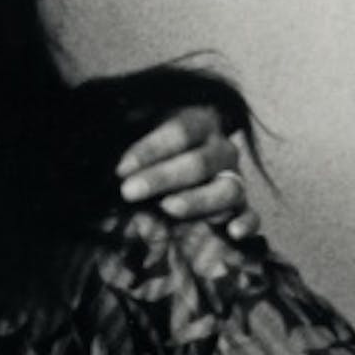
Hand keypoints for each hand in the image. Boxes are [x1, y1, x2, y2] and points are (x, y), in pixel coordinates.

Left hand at [115, 105, 259, 238]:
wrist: (184, 157)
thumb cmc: (154, 145)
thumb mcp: (139, 126)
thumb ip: (127, 130)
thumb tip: (101, 142)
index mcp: (199, 122)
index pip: (180, 131)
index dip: (150, 149)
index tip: (120, 168)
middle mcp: (221, 150)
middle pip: (199, 162)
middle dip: (162, 177)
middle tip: (128, 191)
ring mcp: (234, 178)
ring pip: (228, 189)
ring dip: (198, 200)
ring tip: (169, 208)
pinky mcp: (241, 206)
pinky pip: (252, 215)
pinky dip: (247, 223)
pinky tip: (233, 232)